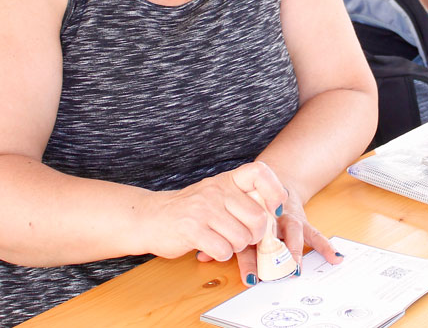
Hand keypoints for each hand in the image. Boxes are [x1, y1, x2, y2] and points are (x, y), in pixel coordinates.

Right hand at [143, 161, 286, 264]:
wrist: (151, 217)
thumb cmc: (191, 209)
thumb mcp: (217, 194)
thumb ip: (244, 199)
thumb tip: (276, 215)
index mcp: (227, 180)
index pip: (260, 173)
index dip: (275, 191)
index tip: (275, 208)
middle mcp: (217, 191)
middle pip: (258, 218)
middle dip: (256, 235)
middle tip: (245, 236)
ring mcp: (204, 210)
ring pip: (242, 238)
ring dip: (237, 247)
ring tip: (224, 241)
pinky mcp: (192, 230)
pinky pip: (224, 250)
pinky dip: (222, 254)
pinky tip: (213, 248)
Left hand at [197, 182, 343, 285]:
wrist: (270, 180)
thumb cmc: (247, 200)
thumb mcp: (231, 214)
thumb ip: (218, 232)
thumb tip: (201, 256)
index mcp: (249, 212)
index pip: (247, 231)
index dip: (247, 250)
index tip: (248, 273)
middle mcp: (270, 216)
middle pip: (272, 233)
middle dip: (272, 254)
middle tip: (271, 273)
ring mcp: (287, 218)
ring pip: (294, 232)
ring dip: (295, 252)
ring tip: (295, 269)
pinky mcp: (301, 221)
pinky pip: (315, 233)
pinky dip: (325, 245)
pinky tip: (335, 256)